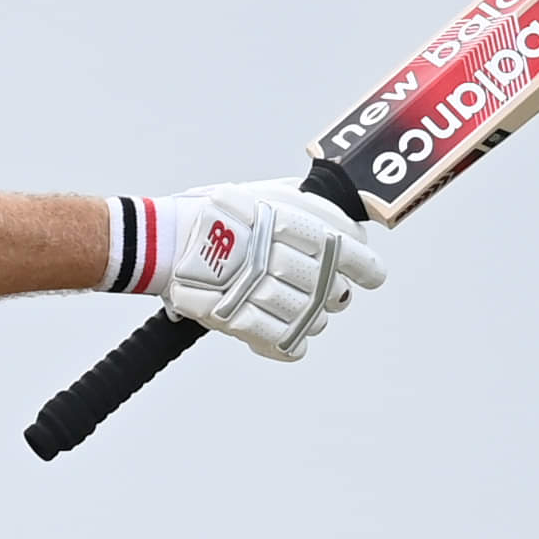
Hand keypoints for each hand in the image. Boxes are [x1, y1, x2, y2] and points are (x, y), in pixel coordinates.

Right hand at [152, 181, 384, 361]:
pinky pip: (279, 341)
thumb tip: (340, 218)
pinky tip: (295, 344)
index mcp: (287, 223)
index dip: (365, 266)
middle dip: (334, 294)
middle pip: (328, 287)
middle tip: (333, 295)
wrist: (165, 239)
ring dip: (313, 319)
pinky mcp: (237, 319)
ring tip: (307, 315)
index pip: (343, 248)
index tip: (373, 275)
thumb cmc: (214, 214)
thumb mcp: (262, 193)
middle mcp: (277, 256)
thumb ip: (302, 203)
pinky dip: (292, 346)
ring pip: (308, 317)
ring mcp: (257, 290)